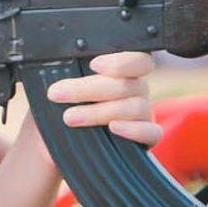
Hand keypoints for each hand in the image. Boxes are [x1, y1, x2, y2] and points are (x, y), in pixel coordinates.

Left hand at [44, 51, 159, 146]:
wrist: (55, 148)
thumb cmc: (60, 111)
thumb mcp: (59, 89)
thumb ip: (67, 74)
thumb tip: (58, 67)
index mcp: (121, 72)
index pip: (138, 58)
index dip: (121, 61)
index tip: (93, 65)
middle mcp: (136, 90)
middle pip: (127, 84)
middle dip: (89, 88)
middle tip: (58, 94)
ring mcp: (143, 114)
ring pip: (134, 106)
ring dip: (99, 111)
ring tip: (70, 117)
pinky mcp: (147, 138)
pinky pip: (152, 132)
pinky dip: (134, 129)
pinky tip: (113, 128)